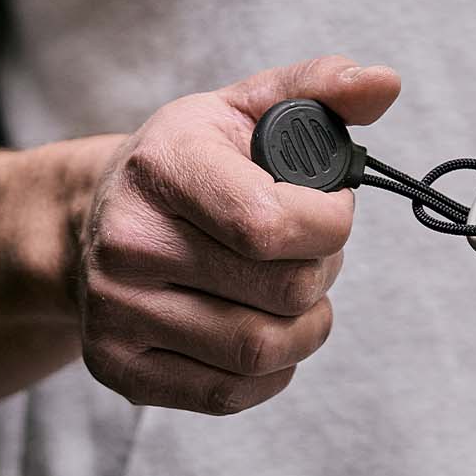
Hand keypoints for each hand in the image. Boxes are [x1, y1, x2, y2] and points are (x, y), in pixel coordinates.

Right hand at [77, 55, 399, 413]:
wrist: (90, 223)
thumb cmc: (189, 167)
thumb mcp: (244, 109)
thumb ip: (319, 88)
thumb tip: (385, 83)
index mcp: (162, 168)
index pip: (272, 224)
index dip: (330, 223)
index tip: (328, 208)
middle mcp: (129, 245)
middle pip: (285, 292)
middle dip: (322, 271)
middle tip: (307, 251)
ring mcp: (118, 314)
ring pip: (265, 351)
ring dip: (305, 326)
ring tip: (288, 291)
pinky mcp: (122, 371)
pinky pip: (234, 393)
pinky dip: (272, 370)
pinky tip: (260, 327)